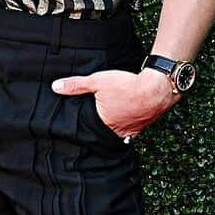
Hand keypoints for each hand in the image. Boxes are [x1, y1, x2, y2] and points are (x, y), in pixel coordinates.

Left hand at [51, 68, 173, 140]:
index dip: (85, 128)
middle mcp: (119, 131)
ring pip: (120, 134)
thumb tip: (56, 87)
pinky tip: (127, 120)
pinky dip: (128, 126)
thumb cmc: (128, 85)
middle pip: (105, 134)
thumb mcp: (97, 81)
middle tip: (93, 127)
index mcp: (105, 123)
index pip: (90, 130)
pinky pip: (133, 130)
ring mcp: (133, 130)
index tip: (79, 128)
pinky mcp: (144, 125)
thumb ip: (76, 85)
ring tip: (108, 125)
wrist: (158, 87)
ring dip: (114, 129)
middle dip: (99, 131)